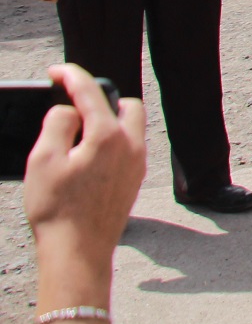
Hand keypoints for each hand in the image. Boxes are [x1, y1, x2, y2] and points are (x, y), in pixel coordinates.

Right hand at [25, 64, 145, 305]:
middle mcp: (131, 144)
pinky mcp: (134, 180)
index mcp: (108, 135)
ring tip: (77, 135)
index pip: (90, 91)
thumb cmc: (56, 209)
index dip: (71, 75)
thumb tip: (69, 110)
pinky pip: (128, 148)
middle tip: (70, 110)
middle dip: (99, 99)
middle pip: (122, 104)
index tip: (56, 71)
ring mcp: (137, 163)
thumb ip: (57, 124)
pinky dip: (111, 142)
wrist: (78, 252)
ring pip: (130, 126)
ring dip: (108, 121)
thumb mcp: (43, 160)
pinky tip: (87, 157)